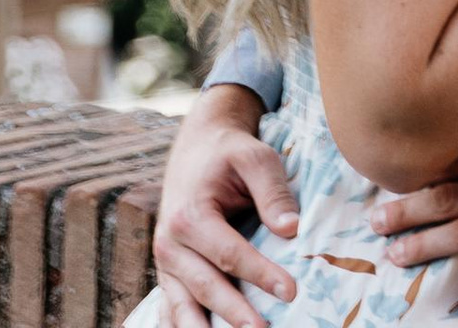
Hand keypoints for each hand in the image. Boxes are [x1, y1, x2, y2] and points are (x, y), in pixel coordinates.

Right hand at [152, 88, 297, 327]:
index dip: (260, 274)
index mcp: (190, 215)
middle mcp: (170, 244)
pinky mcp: (168, 275)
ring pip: (183, 307)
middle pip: (206, 287)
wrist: (197, 148)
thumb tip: (292, 228)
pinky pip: (171, 309)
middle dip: (235, 314)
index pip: (229, 254)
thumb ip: (272, 191)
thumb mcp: (255, 157)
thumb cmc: (230, 154)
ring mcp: (165, 264)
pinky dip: (180, 326)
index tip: (290, 291)